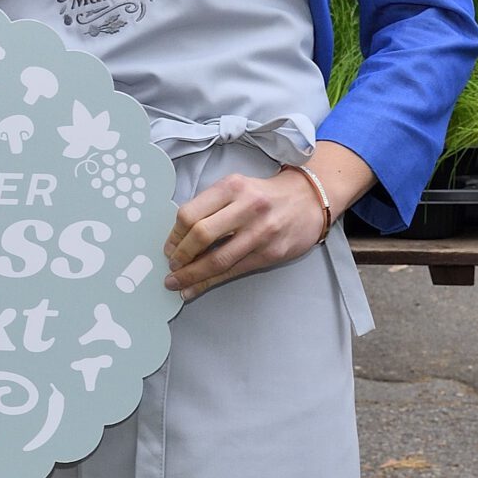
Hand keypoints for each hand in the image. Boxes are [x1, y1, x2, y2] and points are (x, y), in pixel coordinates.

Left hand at [164, 167, 330, 298]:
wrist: (309, 200)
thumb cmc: (264, 196)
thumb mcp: (235, 188)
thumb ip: (210, 206)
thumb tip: (178, 237)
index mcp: (231, 187)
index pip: (190, 213)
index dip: (173, 235)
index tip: (167, 248)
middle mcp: (246, 208)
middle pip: (200, 236)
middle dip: (180, 256)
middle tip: (171, 266)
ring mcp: (260, 232)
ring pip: (217, 259)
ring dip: (191, 275)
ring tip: (176, 283)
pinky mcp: (270, 253)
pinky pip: (233, 272)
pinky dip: (209, 283)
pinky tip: (195, 289)